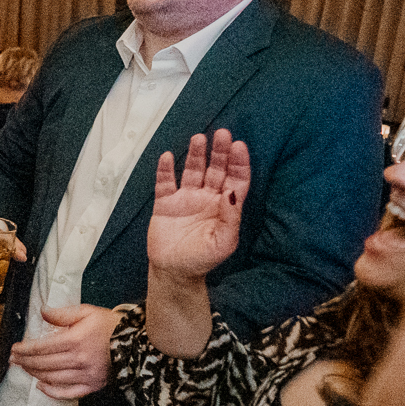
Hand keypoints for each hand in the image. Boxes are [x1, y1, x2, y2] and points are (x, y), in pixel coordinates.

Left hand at [9, 303, 117, 398]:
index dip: (25, 349)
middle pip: (44, 363)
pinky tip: (41, 386)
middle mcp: (79, 360)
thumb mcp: (87, 312)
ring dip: (35, 374)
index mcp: (76, 340)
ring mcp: (86, 375)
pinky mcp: (93, 386)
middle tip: (13, 360)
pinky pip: (68, 393)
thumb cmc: (111, 326)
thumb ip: (63, 314)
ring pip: (53, 378)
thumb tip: (42, 312)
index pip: (42, 347)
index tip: (14, 349)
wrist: (137, 344)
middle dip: (25, 361)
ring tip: (24, 368)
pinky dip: (52, 392)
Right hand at [147, 130, 249, 281]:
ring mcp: (186, 198)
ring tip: (199, 138)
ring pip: (193, 171)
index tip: (239, 146)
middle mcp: (207, 198)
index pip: (236, 180)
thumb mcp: (223, 243)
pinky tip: (169, 157)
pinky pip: (165, 183)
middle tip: (222, 134)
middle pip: (216, 169)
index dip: (239, 163)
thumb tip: (232, 192)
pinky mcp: (166, 203)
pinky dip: (166, 170)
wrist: (173, 272)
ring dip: (196, 154)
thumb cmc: (201, 259)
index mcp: (224, 206)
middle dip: (220, 152)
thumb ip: (230, 218)